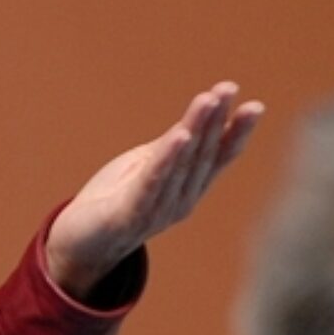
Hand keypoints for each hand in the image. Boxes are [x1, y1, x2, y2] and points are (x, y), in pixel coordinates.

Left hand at [45, 81, 263, 299]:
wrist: (78, 246)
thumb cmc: (114, 201)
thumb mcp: (144, 167)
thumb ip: (168, 150)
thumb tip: (193, 123)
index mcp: (187, 189)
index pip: (218, 157)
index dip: (237, 132)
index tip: (256, 105)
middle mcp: (180, 201)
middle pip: (202, 154)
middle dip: (216, 120)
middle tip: (228, 88)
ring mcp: (157, 211)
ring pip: (181, 164)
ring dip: (196, 129)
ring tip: (207, 100)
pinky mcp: (129, 215)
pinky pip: (151, 183)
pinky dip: (167, 159)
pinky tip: (181, 136)